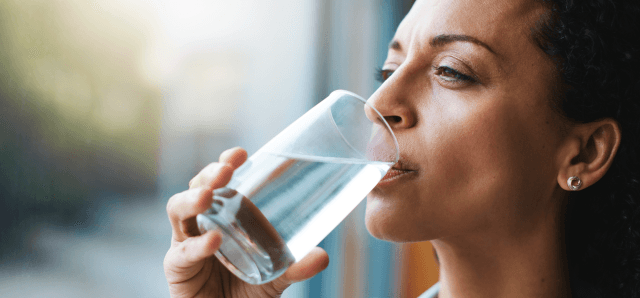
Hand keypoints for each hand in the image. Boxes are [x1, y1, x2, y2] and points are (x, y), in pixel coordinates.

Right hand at [164, 147, 329, 297]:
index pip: (220, 181)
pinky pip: (181, 253)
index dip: (226, 164)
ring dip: (191, 199)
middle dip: (208, 175)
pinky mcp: (177, 268)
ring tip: (209, 196)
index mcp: (222, 215)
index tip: (242, 153)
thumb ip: (296, 267)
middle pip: (196, 188)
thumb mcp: (276, 276)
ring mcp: (184, 243)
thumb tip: (323, 256)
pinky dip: (197, 246)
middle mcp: (200, 223)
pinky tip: (213, 239)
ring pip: (177, 211)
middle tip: (226, 170)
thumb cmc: (248, 289)